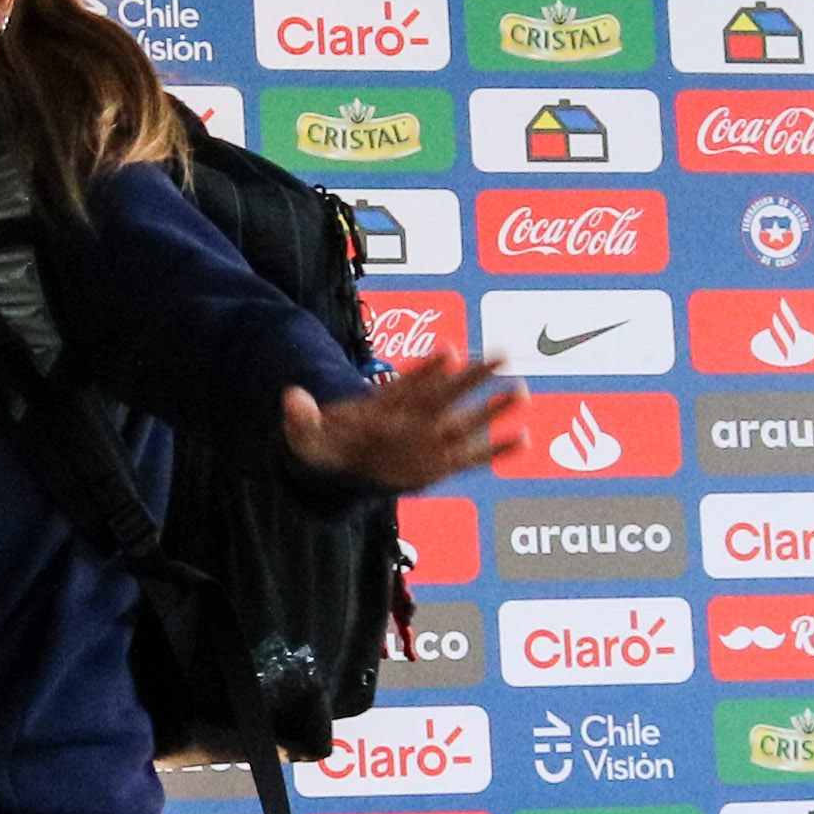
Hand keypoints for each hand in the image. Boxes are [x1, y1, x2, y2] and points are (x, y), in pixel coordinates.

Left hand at [287, 355, 521, 492]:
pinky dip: (495, 450)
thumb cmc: (328, 443)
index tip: (448, 351)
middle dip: (472, 378)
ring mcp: (429, 437)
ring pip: (465, 420)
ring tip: (521, 391)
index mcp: (382, 407)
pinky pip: (471, 456)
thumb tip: (289, 399)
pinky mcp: (439, 462)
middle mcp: (413, 417)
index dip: (428, 368)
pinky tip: (523, 440)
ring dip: (492, 407)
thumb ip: (300, 420)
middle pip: (446, 394)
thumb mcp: (306, 436)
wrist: (344, 458)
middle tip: (502, 355)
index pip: (407, 385)